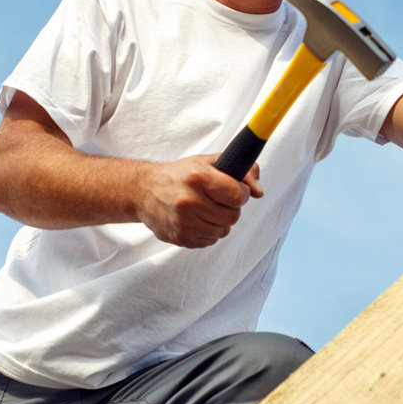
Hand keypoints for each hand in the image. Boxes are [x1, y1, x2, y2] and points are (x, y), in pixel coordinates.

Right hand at [137, 155, 263, 247]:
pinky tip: (196, 219)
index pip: (238, 195)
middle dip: (230, 208)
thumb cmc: (181, 175)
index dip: (241, 193)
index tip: (234, 190)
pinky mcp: (180, 238)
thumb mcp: (209, 162)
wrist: (144, 191)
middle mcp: (189, 201)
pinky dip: (208, 231)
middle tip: (218, 200)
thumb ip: (241, 170)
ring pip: (223, 231)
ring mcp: (183, 223)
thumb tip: (259, 193)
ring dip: (220, 221)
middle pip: (233, 216)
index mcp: (197, 177)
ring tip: (206, 209)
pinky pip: (210, 241)